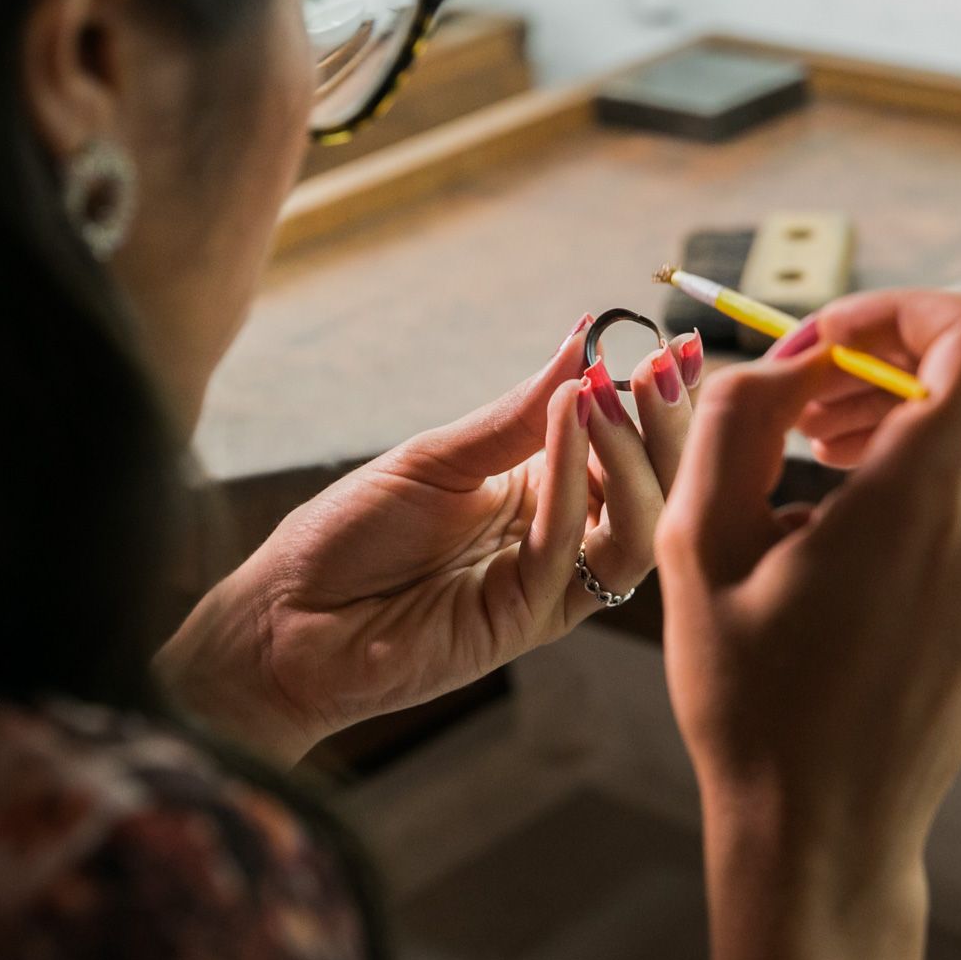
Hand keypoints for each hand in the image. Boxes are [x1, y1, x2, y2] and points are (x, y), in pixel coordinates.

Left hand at [156, 318, 703, 764]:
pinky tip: (571, 421)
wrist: (286, 618)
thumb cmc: (351, 534)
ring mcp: (550, 584)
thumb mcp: (439, 456)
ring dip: (633, 455)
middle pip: (652, 490)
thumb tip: (584, 338)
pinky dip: (575, 482)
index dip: (656, 401)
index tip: (674, 345)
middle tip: (669, 365)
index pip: (629, 448)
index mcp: (545, 491)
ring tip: (612, 392)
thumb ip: (518, 412)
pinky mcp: (527, 621)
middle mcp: (560, 538)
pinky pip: (571, 551)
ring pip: (636, 530)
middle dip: (666, 426)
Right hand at [656, 290, 960, 959]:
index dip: (897, 310)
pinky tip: (834, 507)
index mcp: (930, 495)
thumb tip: (783, 362)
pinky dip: (913, 462)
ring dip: (894, 407)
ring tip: (804, 446)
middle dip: (881, 355)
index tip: (816, 348)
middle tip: (794, 397)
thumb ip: (736, 419)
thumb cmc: (754, 700)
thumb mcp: (702, 544)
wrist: (824, 832)